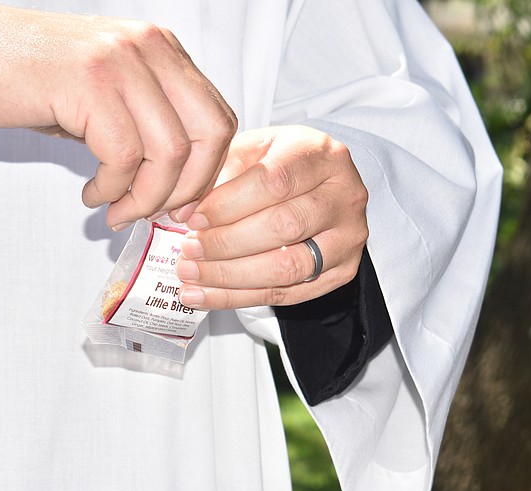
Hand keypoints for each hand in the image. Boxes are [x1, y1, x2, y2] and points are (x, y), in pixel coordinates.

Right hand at [0, 0, 235, 229]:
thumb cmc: (27, 75)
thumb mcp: (105, 93)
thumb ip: (146, 124)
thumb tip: (178, 181)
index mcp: (160, 48)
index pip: (218, 118)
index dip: (207, 171)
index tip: (182, 201)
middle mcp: (149, 48)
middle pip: (208, 135)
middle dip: (187, 189)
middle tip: (156, 212)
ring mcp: (120, 62)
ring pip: (168, 152)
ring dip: (144, 197)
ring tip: (116, 209)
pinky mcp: (88, 84)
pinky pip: (124, 156)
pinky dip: (112, 189)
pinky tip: (93, 192)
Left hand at [174, 125, 367, 309]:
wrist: (316, 186)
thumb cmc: (278, 164)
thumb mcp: (249, 152)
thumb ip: (216, 176)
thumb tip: (183, 212)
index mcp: (322, 155)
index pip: (274, 182)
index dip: (228, 205)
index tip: (193, 218)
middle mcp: (345, 195)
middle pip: (284, 226)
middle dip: (227, 243)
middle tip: (189, 249)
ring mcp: (348, 237)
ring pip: (287, 267)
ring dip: (231, 276)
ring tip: (191, 275)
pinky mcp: (342, 272)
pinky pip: (286, 294)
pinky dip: (239, 298)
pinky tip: (205, 296)